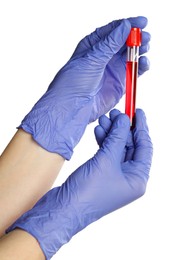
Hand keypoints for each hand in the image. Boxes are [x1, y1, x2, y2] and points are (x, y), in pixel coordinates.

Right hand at [7, 109, 152, 258]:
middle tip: (116, 113)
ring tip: (105, 118)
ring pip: (117, 148)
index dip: (142, 128)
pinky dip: (103, 141)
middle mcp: (128, 178)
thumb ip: (117, 138)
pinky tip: (98, 130)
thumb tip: (124, 120)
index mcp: (137, 179)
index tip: (138, 112)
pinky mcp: (102, 174)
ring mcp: (115, 176)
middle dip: (123, 129)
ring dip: (111, 133)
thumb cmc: (88, 192)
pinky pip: (107, 153)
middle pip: (130, 146)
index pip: (145, 147)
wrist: (64, 208)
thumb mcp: (106, 160)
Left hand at [19, 16, 149, 158]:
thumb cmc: (74, 82)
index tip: (142, 22)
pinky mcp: (120, 82)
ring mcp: (113, 69)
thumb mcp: (91, 58)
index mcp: (93, 45)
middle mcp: (104, 56)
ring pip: (131, 55)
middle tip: (146, 37)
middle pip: (124, 42)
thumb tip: (125, 26)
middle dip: (136, 37)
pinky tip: (144, 62)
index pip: (113, 30)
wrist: (74, 107)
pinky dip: (141, 66)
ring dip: (140, 50)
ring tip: (146, 48)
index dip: (128, 24)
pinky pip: (134, 71)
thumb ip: (110, 44)